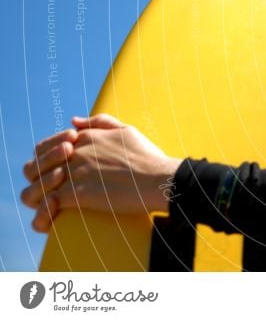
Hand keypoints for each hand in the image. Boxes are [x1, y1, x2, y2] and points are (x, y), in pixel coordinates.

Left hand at [21, 114, 181, 231]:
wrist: (159, 178)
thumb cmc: (148, 157)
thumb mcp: (127, 130)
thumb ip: (100, 122)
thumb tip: (73, 120)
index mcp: (86, 137)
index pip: (49, 146)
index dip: (50, 160)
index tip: (61, 172)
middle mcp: (76, 152)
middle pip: (37, 164)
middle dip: (39, 176)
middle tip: (52, 189)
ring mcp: (75, 173)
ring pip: (37, 185)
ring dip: (40, 195)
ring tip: (53, 204)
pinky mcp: (77, 194)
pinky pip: (48, 202)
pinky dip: (47, 211)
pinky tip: (59, 214)